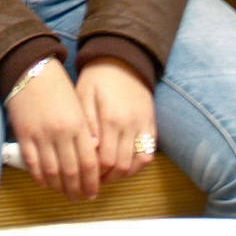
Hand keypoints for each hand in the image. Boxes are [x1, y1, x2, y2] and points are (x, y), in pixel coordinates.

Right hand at [5, 59, 100, 200]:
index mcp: (78, 124)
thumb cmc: (57, 87)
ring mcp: (41, 136)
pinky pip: (33, 164)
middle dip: (77, 190)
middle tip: (80, 198)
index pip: (89, 163)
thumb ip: (85, 132)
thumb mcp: (78, 106)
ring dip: (59, 188)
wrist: (31, 70)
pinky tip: (46, 183)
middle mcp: (61, 133)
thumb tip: (92, 157)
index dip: (92, 182)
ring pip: (52, 172)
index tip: (94, 192)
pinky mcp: (24, 136)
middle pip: (71, 172)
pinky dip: (40, 177)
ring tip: (64, 194)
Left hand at [75, 58, 155, 183]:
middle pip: (124, 166)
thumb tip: (89, 149)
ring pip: (140, 162)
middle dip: (109, 177)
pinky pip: (150, 151)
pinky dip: (139, 163)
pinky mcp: (151, 122)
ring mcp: (144, 124)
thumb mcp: (83, 95)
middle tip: (96, 177)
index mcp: (112, 118)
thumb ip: (86, 123)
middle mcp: (131, 124)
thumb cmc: (98, 77)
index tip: (86, 172)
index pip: (107, 160)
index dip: (96, 172)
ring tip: (110, 172)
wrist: (123, 58)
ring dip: (125, 173)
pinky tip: (125, 163)